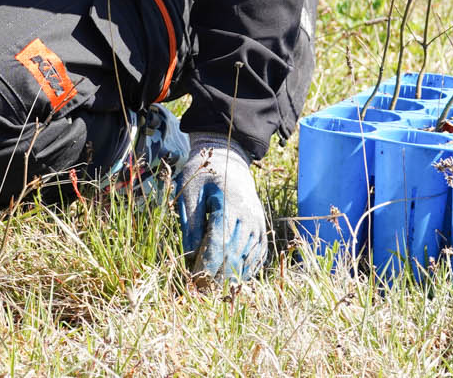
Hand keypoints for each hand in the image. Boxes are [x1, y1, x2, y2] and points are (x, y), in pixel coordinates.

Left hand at [176, 137, 267, 281]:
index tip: (194, 277)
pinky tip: (235, 280)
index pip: (219, 241)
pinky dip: (247, 269)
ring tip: (215, 290)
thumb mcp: (191, 192)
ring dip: (232, 276)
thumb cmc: (205, 175)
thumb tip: (190, 254)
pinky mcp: (261, 228)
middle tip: (201, 290)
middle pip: (234, 253)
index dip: (207, 263)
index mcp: (228, 203)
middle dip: (217, 274)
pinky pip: (258, 255)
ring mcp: (258, 223)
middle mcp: (248, 216)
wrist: (230, 161)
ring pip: (247, 257)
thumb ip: (191, 222)